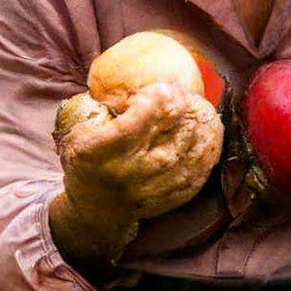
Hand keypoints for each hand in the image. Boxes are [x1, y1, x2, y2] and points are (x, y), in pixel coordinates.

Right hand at [50, 82, 223, 269]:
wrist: (97, 212)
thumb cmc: (87, 163)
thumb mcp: (79, 132)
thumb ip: (103, 106)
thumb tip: (135, 77)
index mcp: (107, 148)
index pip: (152, 109)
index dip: (164, 90)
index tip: (160, 86)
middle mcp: (137, 166)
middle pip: (181, 120)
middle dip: (186, 99)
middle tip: (183, 92)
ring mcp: (161, 183)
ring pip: (199, 139)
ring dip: (203, 117)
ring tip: (197, 107)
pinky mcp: (179, 192)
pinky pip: (206, 161)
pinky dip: (210, 141)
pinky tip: (209, 128)